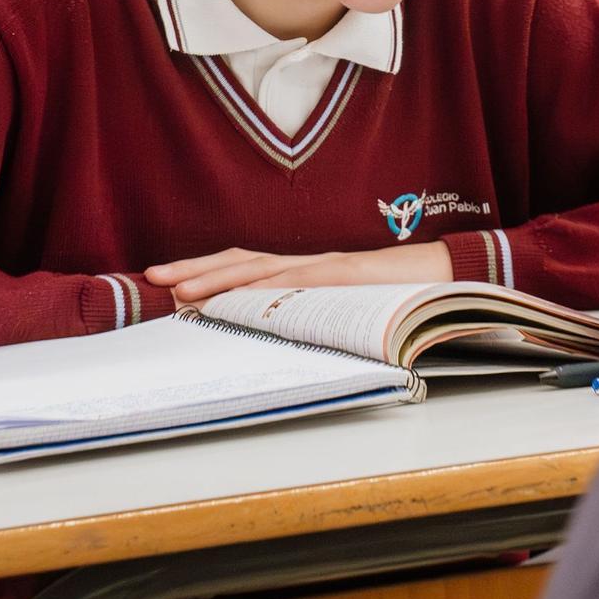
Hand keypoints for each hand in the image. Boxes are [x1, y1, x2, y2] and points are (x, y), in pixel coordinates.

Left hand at [146, 240, 453, 304]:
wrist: (445, 277)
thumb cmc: (396, 298)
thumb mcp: (344, 312)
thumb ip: (312, 318)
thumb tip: (278, 339)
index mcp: (303, 273)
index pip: (244, 266)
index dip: (204, 271)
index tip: (167, 282)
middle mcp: (307, 264)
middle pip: (240, 260)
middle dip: (194, 268)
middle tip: (153, 278)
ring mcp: (324, 268)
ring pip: (261, 269)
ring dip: (217, 279)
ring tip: (181, 290)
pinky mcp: (344, 277)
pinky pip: (302, 282)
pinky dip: (270, 288)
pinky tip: (244, 296)